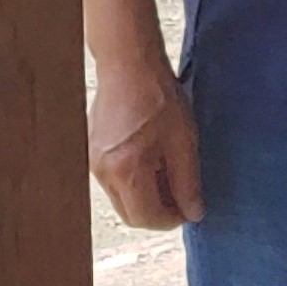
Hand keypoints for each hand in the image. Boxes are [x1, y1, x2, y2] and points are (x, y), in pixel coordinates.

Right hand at [89, 57, 201, 228]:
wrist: (128, 65)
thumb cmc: (159, 97)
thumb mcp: (184, 139)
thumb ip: (188, 181)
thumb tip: (194, 213)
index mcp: (126, 171)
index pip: (146, 218)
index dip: (171, 220)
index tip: (191, 210)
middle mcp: (103, 173)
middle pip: (130, 214)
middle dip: (158, 212)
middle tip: (184, 196)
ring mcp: (93, 164)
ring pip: (122, 199)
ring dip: (146, 197)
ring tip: (171, 173)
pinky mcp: (93, 153)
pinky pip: (115, 182)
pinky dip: (135, 182)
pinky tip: (154, 160)